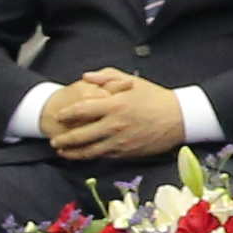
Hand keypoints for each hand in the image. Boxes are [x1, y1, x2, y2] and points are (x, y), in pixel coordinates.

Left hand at [44, 69, 185, 163]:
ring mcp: (119, 142)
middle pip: (80, 135)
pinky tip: (84, 155)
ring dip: (72, 152)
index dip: (67, 113)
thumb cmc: (155, 97)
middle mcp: (114, 125)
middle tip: (54, 140)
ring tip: (62, 152)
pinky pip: (102, 156)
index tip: (58, 116)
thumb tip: (85, 77)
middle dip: (64, 139)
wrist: (179, 119)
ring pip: (88, 151)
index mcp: (115, 105)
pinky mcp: (125, 153)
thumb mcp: (133, 81)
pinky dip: (90, 156)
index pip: (82, 110)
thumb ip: (107, 76)